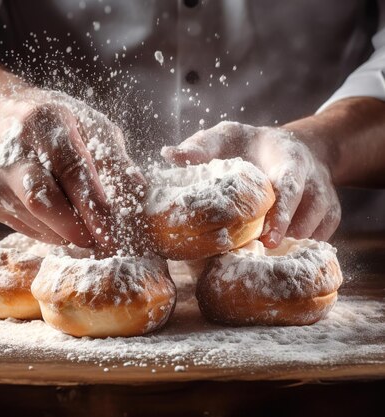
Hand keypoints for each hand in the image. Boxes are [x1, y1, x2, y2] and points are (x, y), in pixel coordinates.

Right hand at [0, 87, 144, 247]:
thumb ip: (113, 157)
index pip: (72, 170)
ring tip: (82, 228)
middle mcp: (10, 147)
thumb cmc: (48, 121)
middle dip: (74, 228)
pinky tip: (57, 220)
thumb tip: (139, 192)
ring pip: (33, 219)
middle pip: (40, 199)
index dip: (94, 207)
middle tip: (99, 242)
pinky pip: (22, 226)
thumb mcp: (86, 123)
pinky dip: (46, 230)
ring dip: (63, 232)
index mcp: (43, 121)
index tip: (113, 234)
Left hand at [161, 121, 340, 246]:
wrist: (291, 147)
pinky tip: (280, 259)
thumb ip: (201, 146)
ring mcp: (324, 198)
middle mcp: (313, 179)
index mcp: (290, 158)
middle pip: (308, 210)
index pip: (291, 184)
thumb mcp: (226, 136)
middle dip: (286, 232)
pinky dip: (305, 250)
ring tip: (266, 258)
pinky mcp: (329, 214)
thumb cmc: (249, 145)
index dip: (281, 210)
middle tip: (263, 250)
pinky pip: (323, 237)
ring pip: (316, 227)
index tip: (266, 234)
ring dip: (293, 243)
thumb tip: (168, 155)